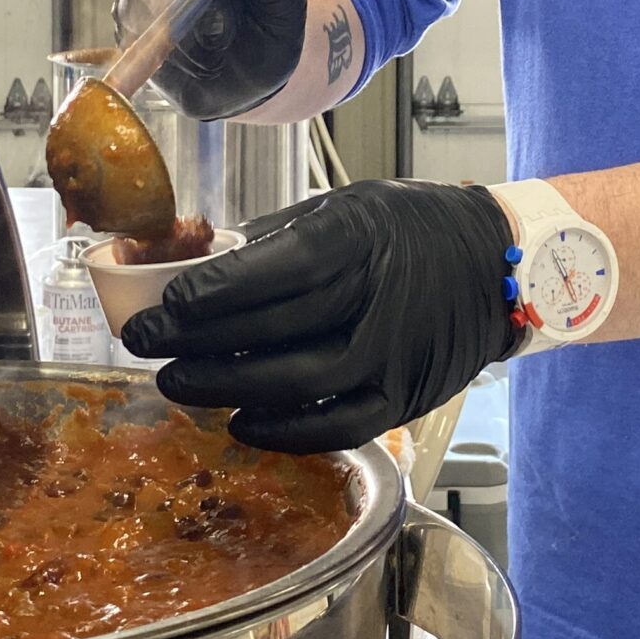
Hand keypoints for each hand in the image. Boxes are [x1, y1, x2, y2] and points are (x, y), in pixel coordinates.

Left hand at [121, 180, 522, 451]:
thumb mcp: (344, 207)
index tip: (158, 306)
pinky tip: (240, 423)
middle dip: (195, 341)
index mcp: (356, 240)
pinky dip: (283, 432)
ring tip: (177, 383)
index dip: (207, 294)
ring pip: (295, 384)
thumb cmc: (409, 229)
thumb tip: (197, 259)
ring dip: (225, 387)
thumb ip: (275, 237)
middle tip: (144, 345)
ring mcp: (392, 355)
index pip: (270, 272)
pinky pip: (335, 426)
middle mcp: (376, 300)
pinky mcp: (404, 399)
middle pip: (271, 330)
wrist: (496, 266)